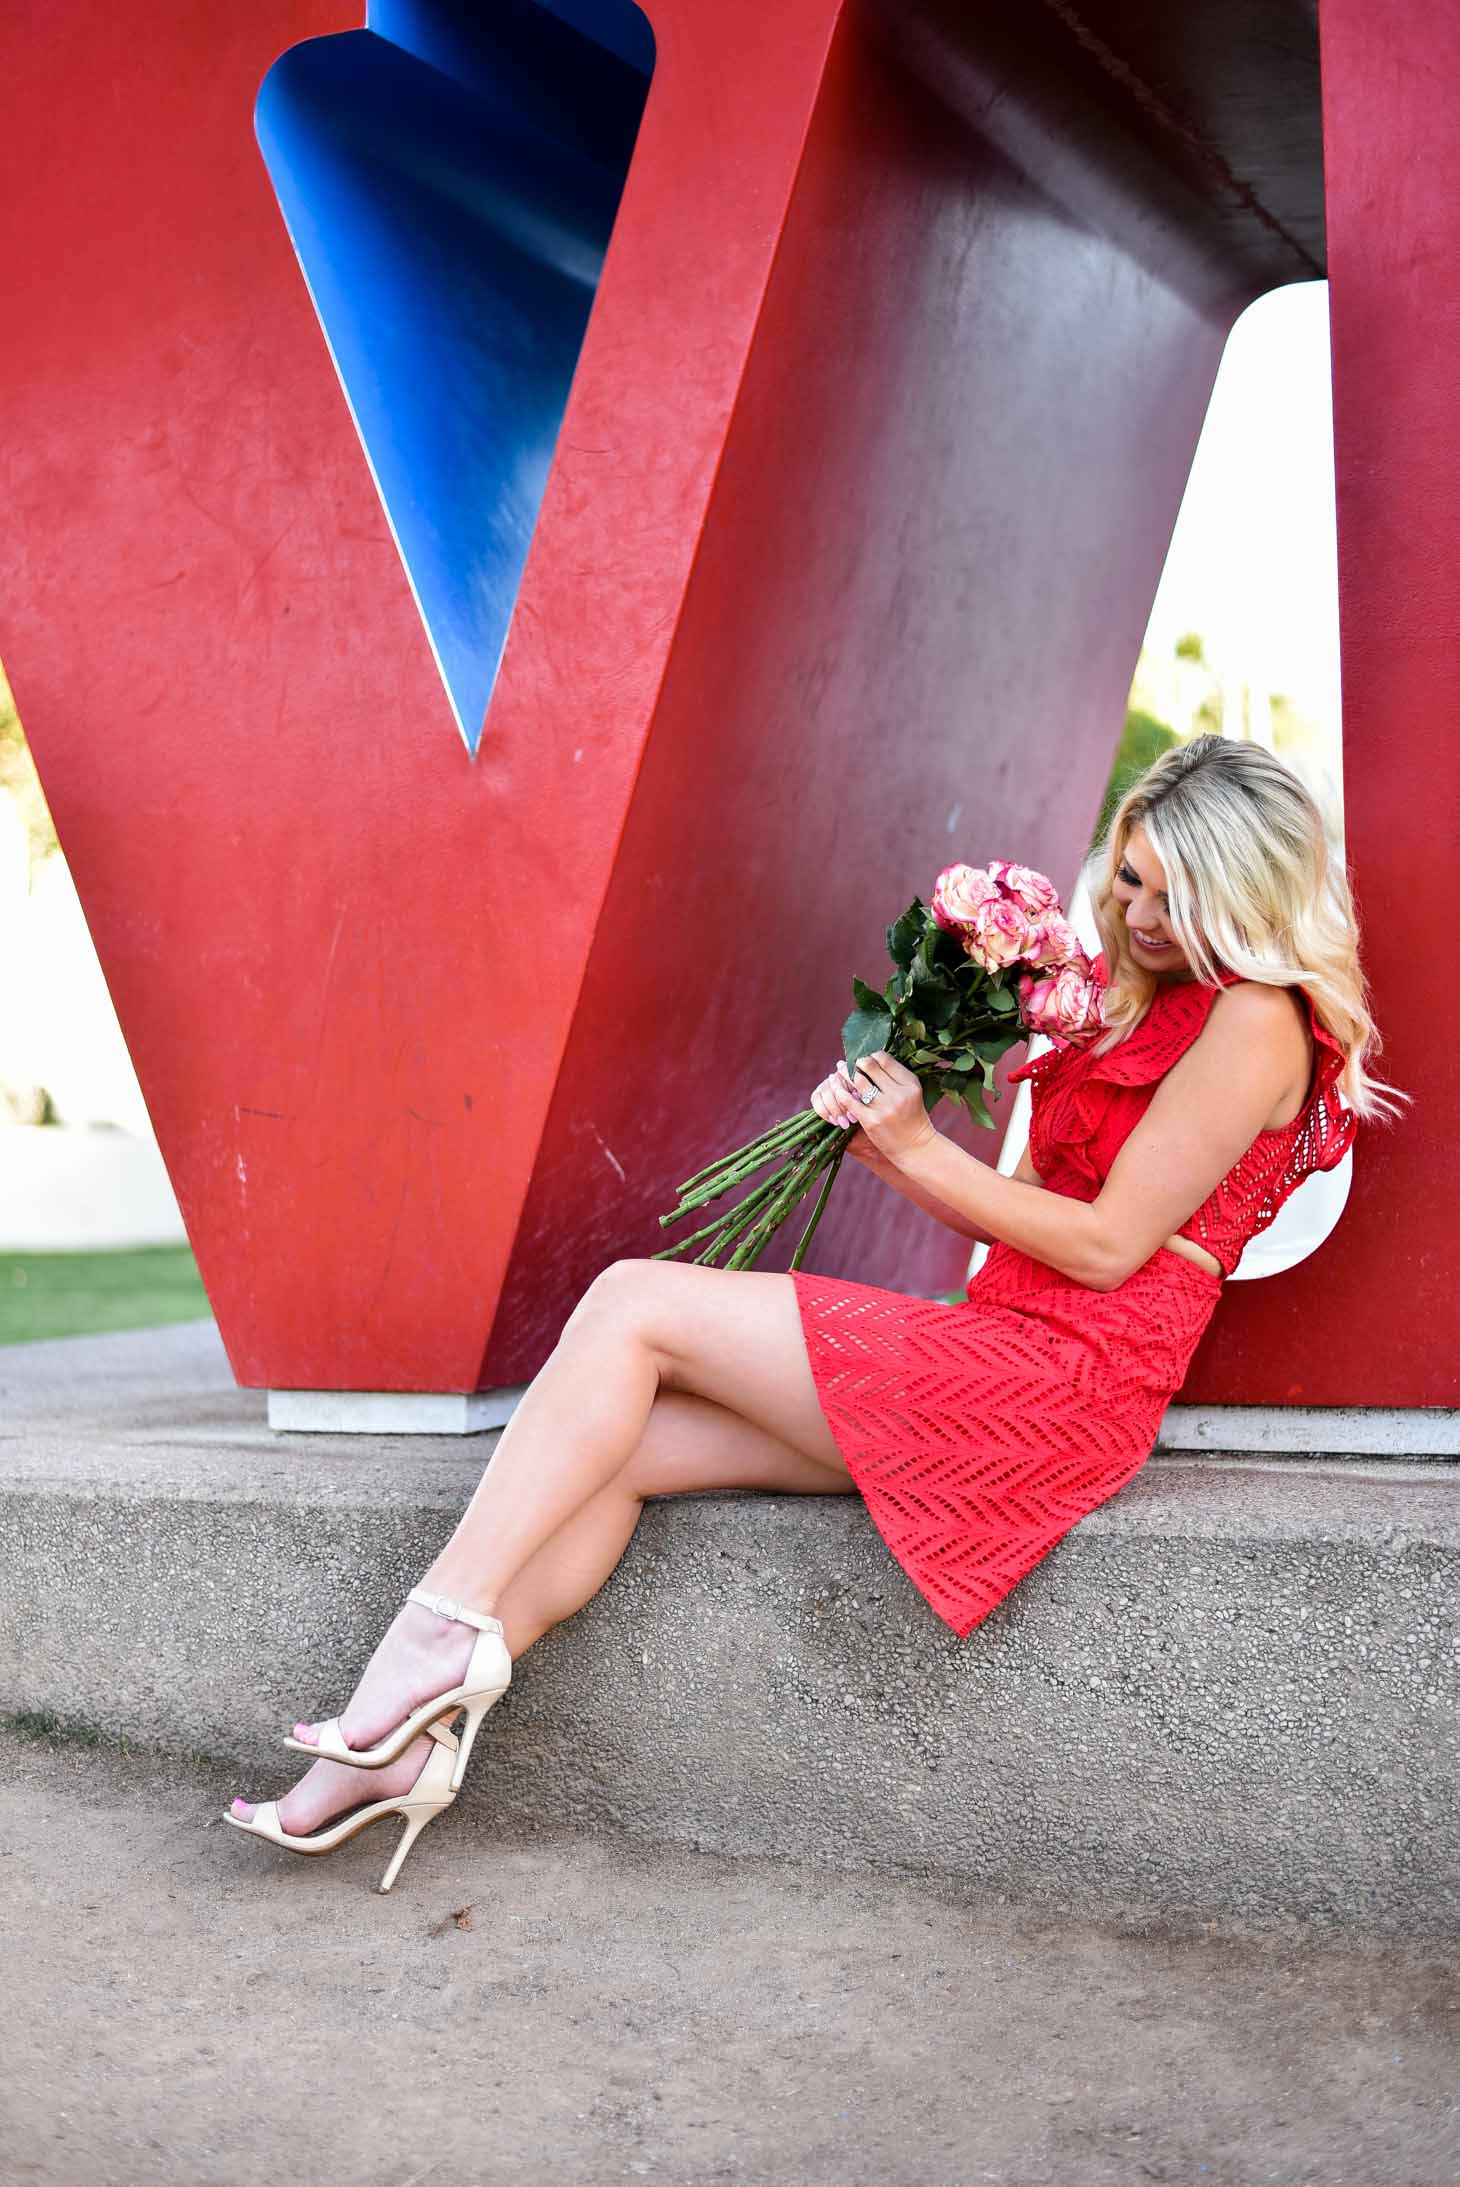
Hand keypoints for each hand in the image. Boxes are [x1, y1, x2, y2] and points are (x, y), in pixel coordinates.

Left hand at [809, 1053, 938, 1165]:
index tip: (864, 1059)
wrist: (915, 1147)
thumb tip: (871, 1058)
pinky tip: (836, 1087)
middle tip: (848, 1062)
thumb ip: (896, 1077)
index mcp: (910, 1083)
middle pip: (869, 1066)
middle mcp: (898, 1093)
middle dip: (856, 1062)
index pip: (884, 1059)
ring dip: (845, 1073)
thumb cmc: (912, 1117)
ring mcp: (885, 1108)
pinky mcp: (871, 1121)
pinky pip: (850, 1101)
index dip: (871, 1056)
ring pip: (857, 1081)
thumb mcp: (912, 1093)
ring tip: (839, 1070)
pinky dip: (840, 1091)